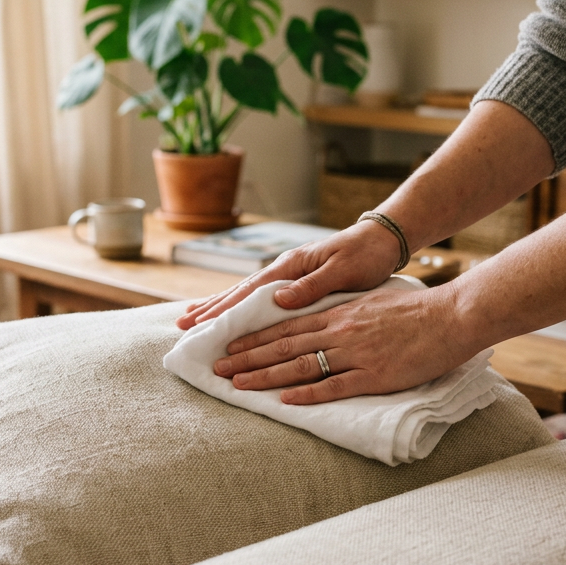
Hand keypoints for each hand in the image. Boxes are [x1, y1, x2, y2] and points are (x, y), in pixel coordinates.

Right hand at [176, 220, 402, 329]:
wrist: (383, 239)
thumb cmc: (366, 255)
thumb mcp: (343, 270)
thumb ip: (312, 285)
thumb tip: (278, 299)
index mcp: (293, 265)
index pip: (251, 291)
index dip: (224, 308)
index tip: (200, 322)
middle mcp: (285, 268)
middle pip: (240, 291)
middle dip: (211, 308)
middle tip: (182, 324)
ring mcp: (289, 273)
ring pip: (246, 293)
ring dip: (220, 306)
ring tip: (193, 317)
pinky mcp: (296, 280)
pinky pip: (261, 295)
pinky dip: (241, 305)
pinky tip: (230, 312)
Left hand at [212, 285, 481, 404]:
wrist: (450, 317)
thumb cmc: (414, 311)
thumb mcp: (370, 303)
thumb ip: (341, 313)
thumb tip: (318, 321)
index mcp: (337, 314)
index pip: (286, 327)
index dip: (255, 337)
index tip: (229, 345)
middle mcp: (339, 332)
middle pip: (283, 346)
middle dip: (247, 358)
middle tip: (218, 368)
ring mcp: (356, 354)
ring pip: (300, 366)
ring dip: (265, 376)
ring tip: (238, 385)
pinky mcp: (374, 375)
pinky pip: (334, 386)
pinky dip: (307, 394)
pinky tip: (285, 401)